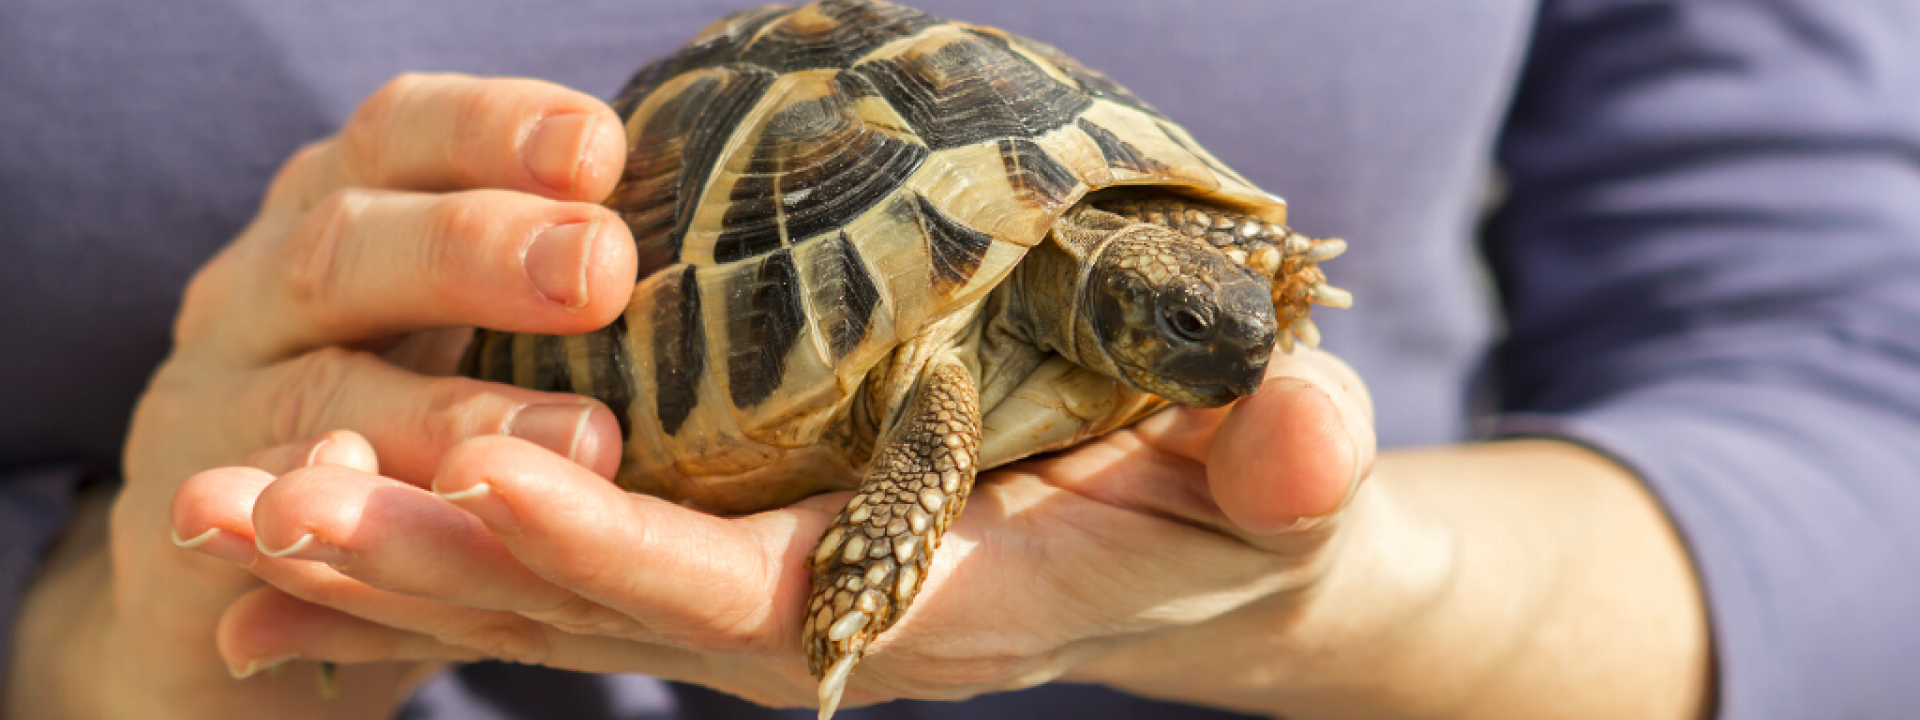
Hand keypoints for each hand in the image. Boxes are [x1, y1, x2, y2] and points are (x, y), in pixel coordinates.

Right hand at [5, 73, 636, 719]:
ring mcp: (213, 408)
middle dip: (475, 251)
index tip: (602, 147)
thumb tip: (732, 216)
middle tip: (601, 270)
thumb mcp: (449, 313)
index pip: (403, 136)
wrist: (217, 554)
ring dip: (446, 414)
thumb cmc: (390, 400)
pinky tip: (414, 525)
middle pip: (349, 247)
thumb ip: (548, 268)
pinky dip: (330, 524)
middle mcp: (262, 289)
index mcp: (338, 207)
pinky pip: (260, 525)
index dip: (495, 132)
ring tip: (586, 439)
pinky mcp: (193, 532)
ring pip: (316, 399)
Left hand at [170, 347, 1386, 711]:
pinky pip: (568, 567)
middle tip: (243, 503)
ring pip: (551, 594)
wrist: (1215, 565)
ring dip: (385, 561)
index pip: (742, 590)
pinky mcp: (741, 558)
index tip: (473, 466)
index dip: (613, 546)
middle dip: (421, 563)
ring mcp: (767, 598)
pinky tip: (313, 542)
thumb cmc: (1244, 511)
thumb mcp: (1284, 484)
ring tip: (219, 517)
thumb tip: (1312, 431)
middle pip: (595, 607)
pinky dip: (433, 558)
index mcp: (928, 604)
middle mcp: (820, 622)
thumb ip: (1288, 464)